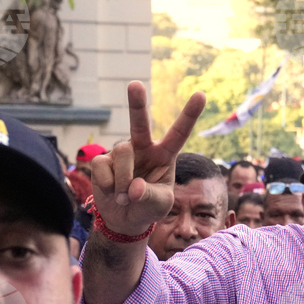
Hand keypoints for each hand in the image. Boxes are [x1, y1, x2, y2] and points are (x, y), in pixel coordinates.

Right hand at [90, 83, 205, 235]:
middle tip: (135, 84)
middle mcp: (143, 148)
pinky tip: (112, 193)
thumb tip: (132, 188)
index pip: (179, 133)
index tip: (201, 95)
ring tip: (125, 197)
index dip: (189, 114)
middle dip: (136, 103)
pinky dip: (109, 186)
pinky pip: (104, 169)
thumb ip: (150, 196)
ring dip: (124, 180)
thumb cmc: (149, 207)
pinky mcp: (102, 161)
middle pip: (139, 123)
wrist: (125, 219)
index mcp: (165, 155)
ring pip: (122, 152)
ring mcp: (121, 153)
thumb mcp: (160, 205)